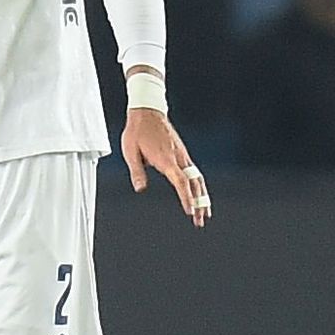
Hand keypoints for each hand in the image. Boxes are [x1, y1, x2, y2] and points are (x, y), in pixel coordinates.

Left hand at [121, 110, 211, 228]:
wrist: (147, 112)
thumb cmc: (137, 132)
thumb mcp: (130, 151)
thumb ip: (136, 171)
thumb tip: (140, 189)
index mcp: (166, 158)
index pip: (180, 181)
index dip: (186, 198)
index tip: (190, 212)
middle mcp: (178, 158)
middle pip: (194, 184)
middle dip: (198, 203)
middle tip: (200, 221)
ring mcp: (182, 156)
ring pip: (197, 179)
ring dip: (202, 197)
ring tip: (204, 214)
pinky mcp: (182, 155)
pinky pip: (194, 173)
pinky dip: (199, 187)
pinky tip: (200, 196)